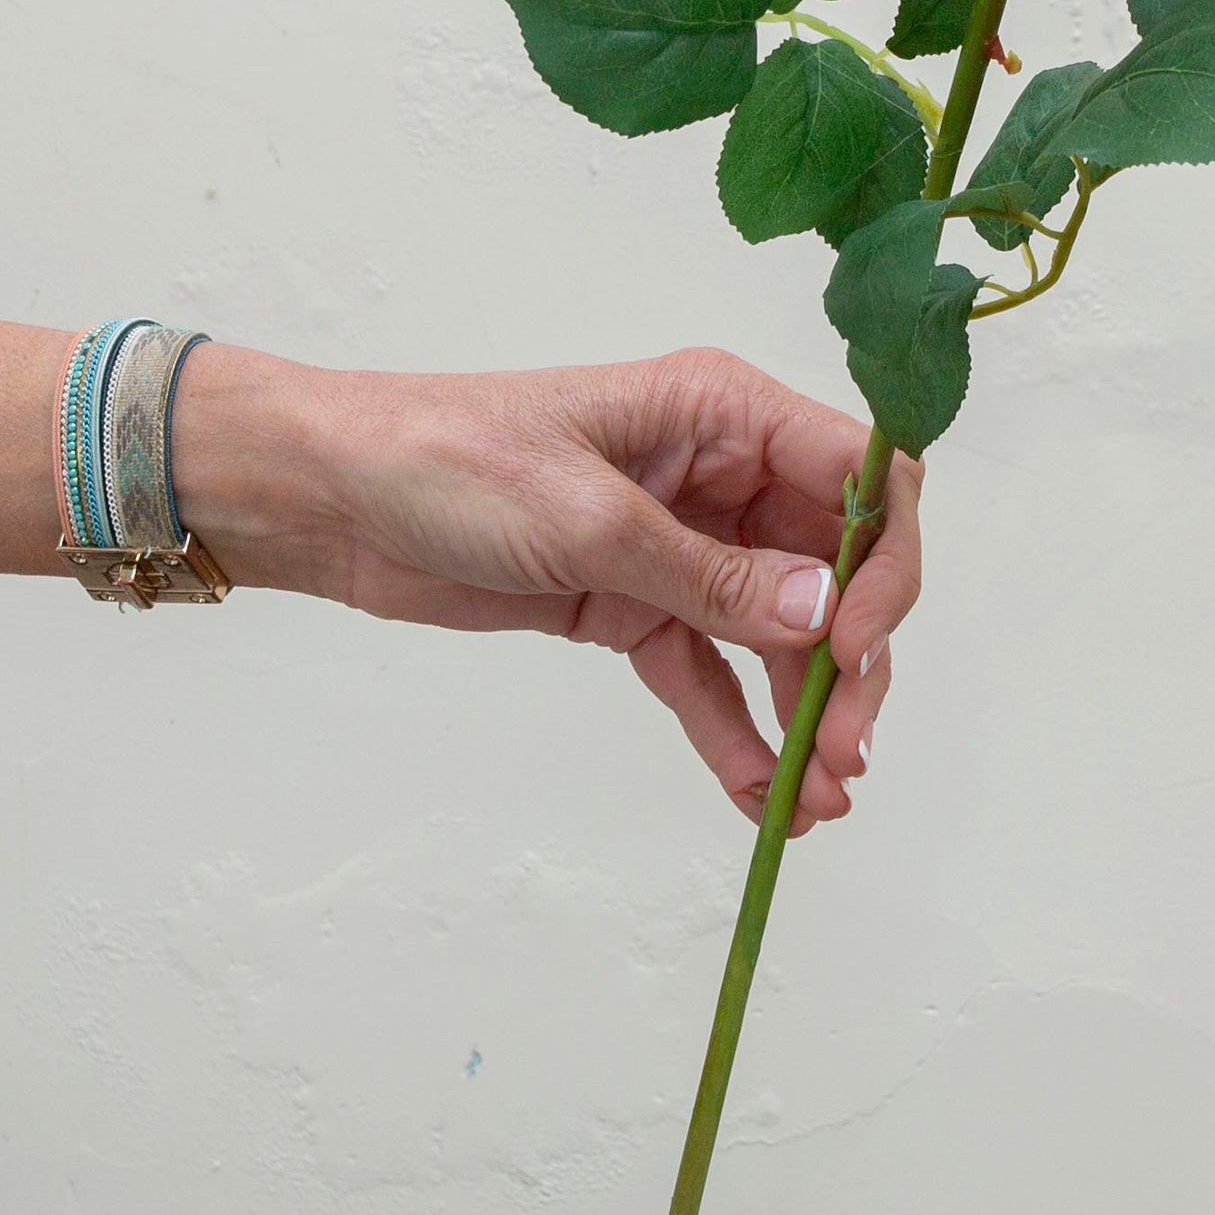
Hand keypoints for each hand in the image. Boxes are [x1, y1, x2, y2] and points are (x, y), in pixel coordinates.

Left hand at [175, 345, 921, 831]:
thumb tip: (822, 617)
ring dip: (805, 713)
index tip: (857, 645)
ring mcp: (680, 544)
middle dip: (852, 661)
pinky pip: (709, 674)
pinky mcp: (635, 604)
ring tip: (816, 801)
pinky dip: (737, 733)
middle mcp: (720, 474)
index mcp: (724, 412)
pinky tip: (760, 799)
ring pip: (779, 634)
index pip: (857, 477)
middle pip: (832, 569)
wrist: (334, 500)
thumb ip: (710, 576)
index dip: (881, 562)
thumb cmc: (447, 460)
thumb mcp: (586, 516)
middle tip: (847, 750)